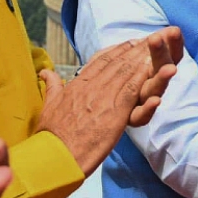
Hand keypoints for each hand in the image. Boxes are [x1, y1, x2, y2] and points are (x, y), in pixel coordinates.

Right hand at [36, 27, 183, 175]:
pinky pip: (132, 90)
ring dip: (140, 60)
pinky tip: (152, 70)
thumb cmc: (51, 135)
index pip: (100, 62)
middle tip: (146, 41)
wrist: (56, 155)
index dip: (116, 52)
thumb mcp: (48, 105)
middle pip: (116, 63)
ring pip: (125, 72)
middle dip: (132, 51)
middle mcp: (91, 87)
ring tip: (153, 49)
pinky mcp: (115, 112)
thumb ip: (52, 87)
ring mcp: (104, 98)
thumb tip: (45, 72)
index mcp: (77, 85)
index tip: (127, 44)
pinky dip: (142, 78)